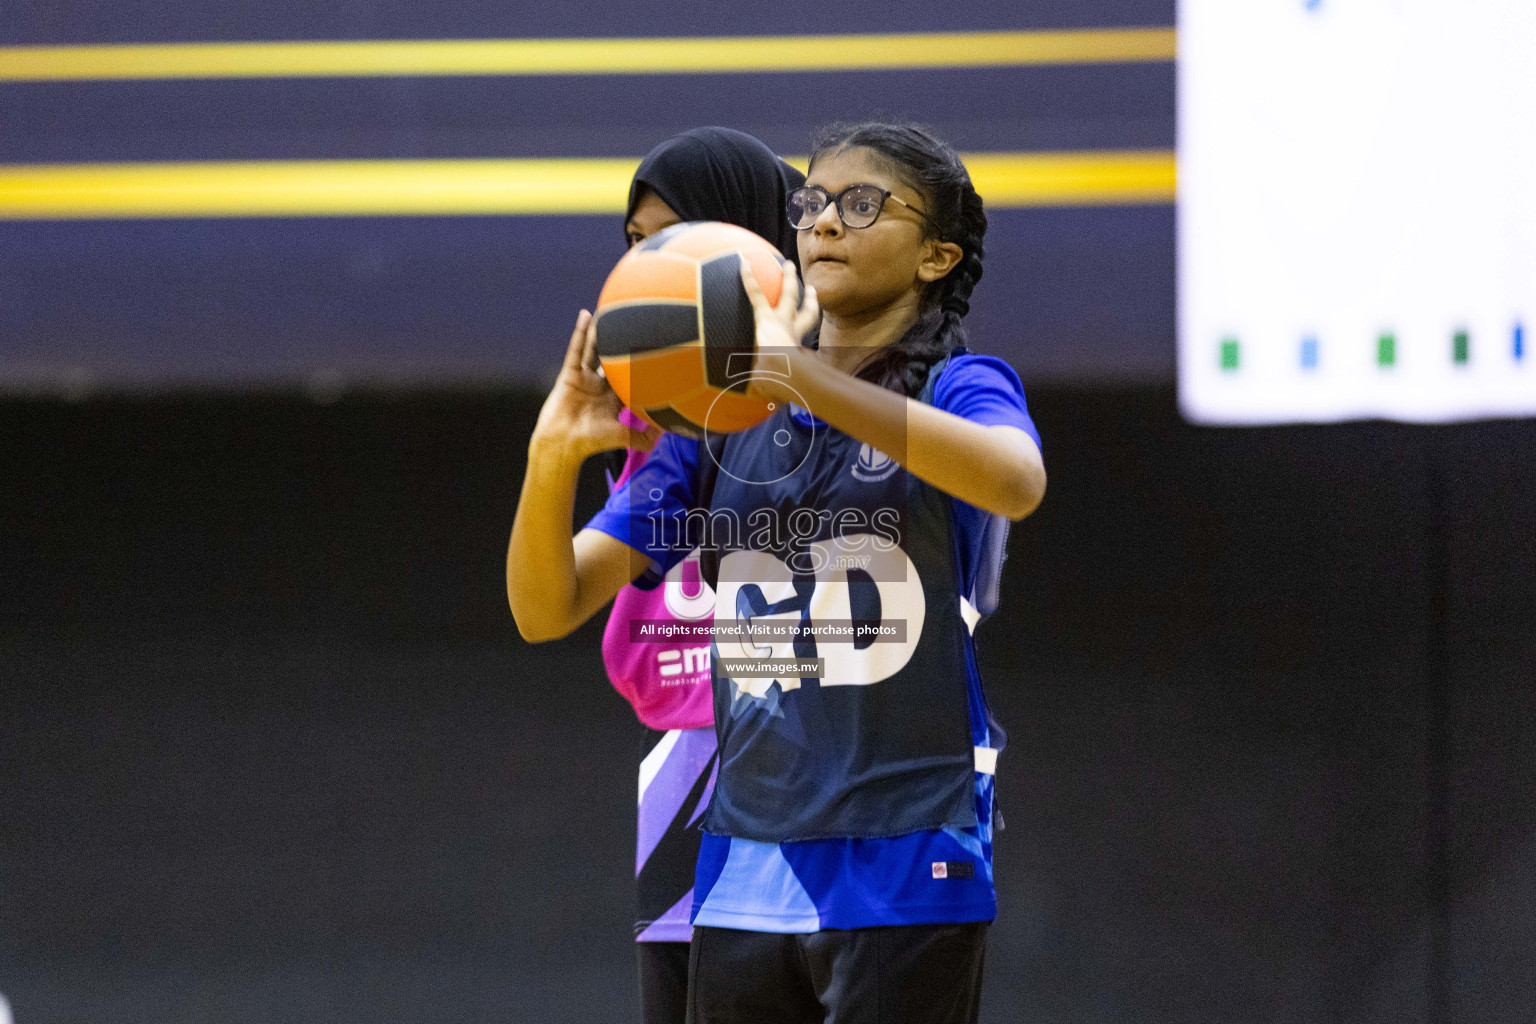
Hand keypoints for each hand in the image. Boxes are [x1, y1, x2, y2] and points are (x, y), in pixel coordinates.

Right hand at [529, 310, 662, 461]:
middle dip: (621, 342)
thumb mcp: (626, 438)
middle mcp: (599, 386)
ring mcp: (584, 378)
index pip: (629, 376)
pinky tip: (586, 315)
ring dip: (602, 331)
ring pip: (595, 349)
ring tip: (612, 310)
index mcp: (612, 398)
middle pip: (612, 358)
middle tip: (635, 322)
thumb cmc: (593, 443)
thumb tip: (668, 430)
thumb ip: (646, 437)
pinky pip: (576, 349)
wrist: (564, 445)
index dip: (640, 363)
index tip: (654, 347)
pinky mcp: (570, 373)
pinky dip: (580, 332)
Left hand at [739, 255, 819, 403]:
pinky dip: (749, 277)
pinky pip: (756, 293)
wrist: (781, 376)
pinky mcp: (765, 317)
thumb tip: (774, 405)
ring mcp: (780, 321)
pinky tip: (742, 262)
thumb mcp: (777, 389)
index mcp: (796, 343)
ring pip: (787, 293)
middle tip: (803, 280)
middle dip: (803, 293)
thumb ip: (773, 392)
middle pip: (800, 306)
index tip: (812, 300)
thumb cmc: (780, 386)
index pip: (805, 324)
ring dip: (788, 277)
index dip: (810, 310)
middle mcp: (791, 329)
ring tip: (786, 263)